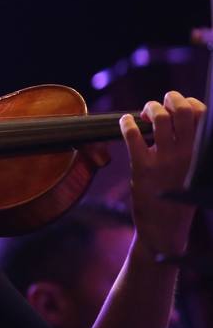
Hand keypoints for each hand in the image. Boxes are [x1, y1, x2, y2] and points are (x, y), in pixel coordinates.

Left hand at [121, 90, 206, 259]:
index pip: (203, 115)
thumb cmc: (180, 197)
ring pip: (158, 118)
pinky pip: (133, 136)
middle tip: (162, 102)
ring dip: (150, 108)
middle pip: (182, 110)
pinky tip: (125, 121)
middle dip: (171, 98)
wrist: (165, 229)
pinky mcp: (142, 168)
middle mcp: (187, 154)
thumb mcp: (195, 170)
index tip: (180, 104)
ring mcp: (165, 160)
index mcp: (202, 153)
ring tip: (145, 113)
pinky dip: (126, 123)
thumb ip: (191, 147)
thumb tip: (179, 117)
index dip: (191, 102)